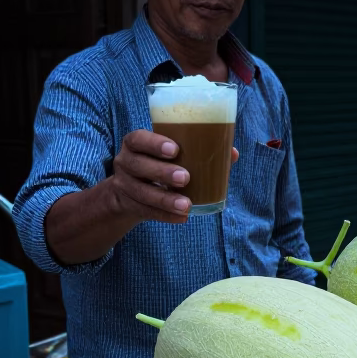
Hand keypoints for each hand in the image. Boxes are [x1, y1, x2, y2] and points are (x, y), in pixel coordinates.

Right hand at [111, 130, 237, 223]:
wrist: (129, 190)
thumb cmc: (159, 163)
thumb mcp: (170, 154)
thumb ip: (197, 151)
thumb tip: (232, 153)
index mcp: (135, 143)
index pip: (138, 139)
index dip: (154, 143)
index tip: (175, 149)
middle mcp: (125, 162)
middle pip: (138, 166)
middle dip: (162, 172)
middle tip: (186, 178)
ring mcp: (124, 185)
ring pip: (141, 193)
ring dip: (165, 200)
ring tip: (186, 205)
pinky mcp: (128, 205)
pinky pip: (146, 212)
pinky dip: (165, 216)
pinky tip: (182, 218)